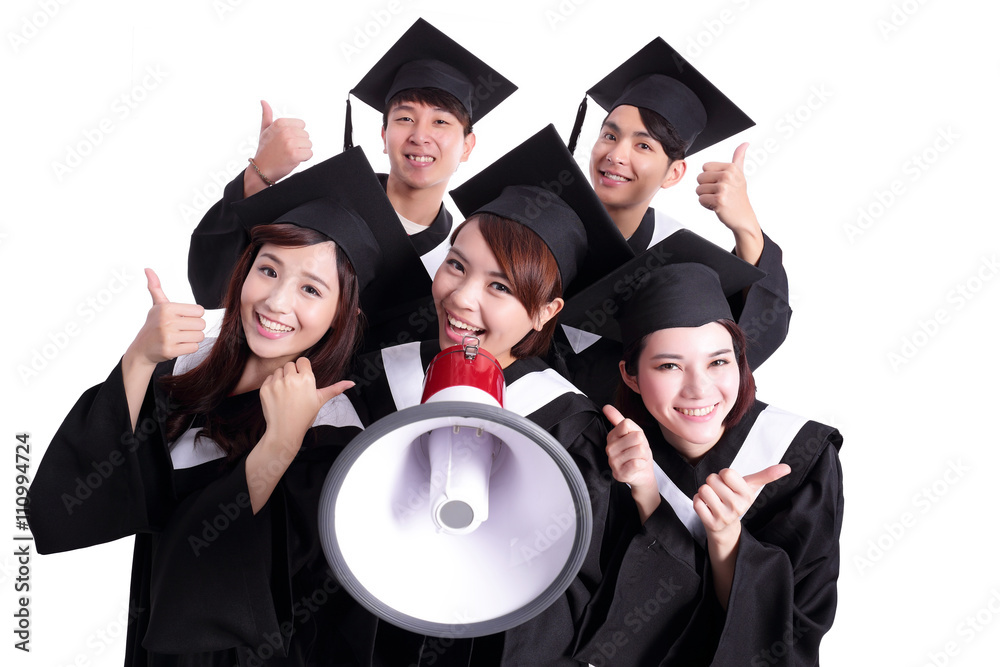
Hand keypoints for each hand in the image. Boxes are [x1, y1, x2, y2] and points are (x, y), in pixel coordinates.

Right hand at [127, 269, 205, 366]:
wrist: (142, 349)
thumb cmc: (153, 325)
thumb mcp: (156, 306)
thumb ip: (156, 288)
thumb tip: (148, 269)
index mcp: (166, 308)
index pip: (199, 311)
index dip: (194, 316)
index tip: (183, 318)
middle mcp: (166, 321)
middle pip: (202, 324)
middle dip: (194, 328)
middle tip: (182, 330)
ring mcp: (168, 337)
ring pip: (199, 336)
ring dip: (193, 338)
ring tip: (180, 337)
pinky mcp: (170, 351)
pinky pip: (194, 348)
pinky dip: (189, 348)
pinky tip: (178, 345)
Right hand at [244, 100, 312, 196]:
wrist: (261, 169)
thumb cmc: (264, 150)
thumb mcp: (264, 130)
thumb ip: (266, 115)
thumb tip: (263, 101)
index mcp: (280, 123)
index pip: (302, 125)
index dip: (296, 134)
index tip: (286, 140)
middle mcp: (285, 131)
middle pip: (306, 135)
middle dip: (299, 143)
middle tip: (287, 149)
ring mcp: (290, 143)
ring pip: (309, 145)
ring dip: (302, 151)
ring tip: (289, 154)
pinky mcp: (294, 155)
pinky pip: (309, 154)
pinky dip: (304, 158)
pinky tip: (293, 160)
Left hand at [259, 357, 353, 450]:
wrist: (285, 431)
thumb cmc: (304, 417)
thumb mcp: (321, 401)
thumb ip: (336, 389)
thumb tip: (351, 383)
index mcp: (306, 379)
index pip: (303, 361)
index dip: (303, 370)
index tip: (302, 379)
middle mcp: (291, 378)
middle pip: (291, 364)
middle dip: (292, 374)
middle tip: (294, 389)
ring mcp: (277, 383)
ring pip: (279, 370)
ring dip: (281, 378)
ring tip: (286, 393)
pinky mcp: (265, 388)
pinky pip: (269, 378)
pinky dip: (272, 384)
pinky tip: (278, 396)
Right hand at [603, 405, 660, 521]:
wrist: (642, 474)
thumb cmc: (637, 453)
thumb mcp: (632, 433)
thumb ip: (618, 419)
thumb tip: (606, 406)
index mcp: (611, 437)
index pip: (626, 424)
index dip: (636, 431)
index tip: (635, 439)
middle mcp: (609, 449)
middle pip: (636, 437)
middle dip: (642, 444)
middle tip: (638, 452)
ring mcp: (613, 462)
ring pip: (639, 449)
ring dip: (644, 456)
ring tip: (638, 459)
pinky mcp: (620, 474)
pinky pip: (637, 463)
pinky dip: (642, 464)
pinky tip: (637, 467)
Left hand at [693, 463, 790, 538]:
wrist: (725, 526)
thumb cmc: (736, 500)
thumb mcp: (751, 487)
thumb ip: (766, 475)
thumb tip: (787, 467)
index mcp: (747, 495)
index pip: (726, 473)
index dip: (723, 475)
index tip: (728, 483)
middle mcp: (738, 507)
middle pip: (712, 479)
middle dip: (712, 483)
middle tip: (719, 492)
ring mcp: (724, 517)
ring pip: (703, 490)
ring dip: (704, 492)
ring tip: (713, 499)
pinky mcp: (710, 523)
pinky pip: (696, 502)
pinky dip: (698, 501)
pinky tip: (707, 507)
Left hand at [695, 143, 763, 263]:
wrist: (743, 217)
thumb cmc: (738, 196)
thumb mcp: (739, 174)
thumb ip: (739, 158)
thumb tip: (745, 144)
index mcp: (731, 167)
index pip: (705, 167)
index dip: (710, 178)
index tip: (721, 184)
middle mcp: (728, 176)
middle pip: (700, 178)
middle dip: (706, 188)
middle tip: (720, 193)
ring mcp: (724, 188)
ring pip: (699, 189)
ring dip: (706, 197)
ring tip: (719, 199)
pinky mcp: (719, 200)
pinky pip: (701, 199)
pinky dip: (707, 205)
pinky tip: (718, 206)